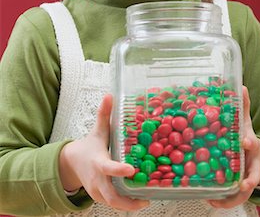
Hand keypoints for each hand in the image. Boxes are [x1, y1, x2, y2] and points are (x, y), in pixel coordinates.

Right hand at [59, 94, 149, 211]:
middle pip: (112, 197)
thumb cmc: (89, 146)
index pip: (108, 168)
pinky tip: (139, 199)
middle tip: (146, 198)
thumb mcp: (97, 131)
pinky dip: (125, 203)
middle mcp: (98, 180)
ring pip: (114, 203)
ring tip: (147, 199)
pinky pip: (114, 203)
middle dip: (129, 201)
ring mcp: (98, 192)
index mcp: (99, 163)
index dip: (119, 170)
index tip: (131, 170)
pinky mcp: (100, 198)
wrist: (71, 164)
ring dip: (130, 204)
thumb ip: (104, 114)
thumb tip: (110, 95)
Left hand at [208, 86, 259, 208]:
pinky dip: (221, 200)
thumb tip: (241, 85)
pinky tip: (209, 199)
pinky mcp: (235, 187)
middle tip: (243, 184)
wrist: (251, 154)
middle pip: (253, 174)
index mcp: (250, 145)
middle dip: (248, 180)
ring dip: (231, 198)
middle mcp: (249, 164)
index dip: (249, 142)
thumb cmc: (244, 136)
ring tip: (216, 200)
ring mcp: (244, 178)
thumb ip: (241, 105)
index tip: (245, 142)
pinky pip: (230, 197)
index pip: (252, 143)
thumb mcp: (243, 120)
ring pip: (242, 192)